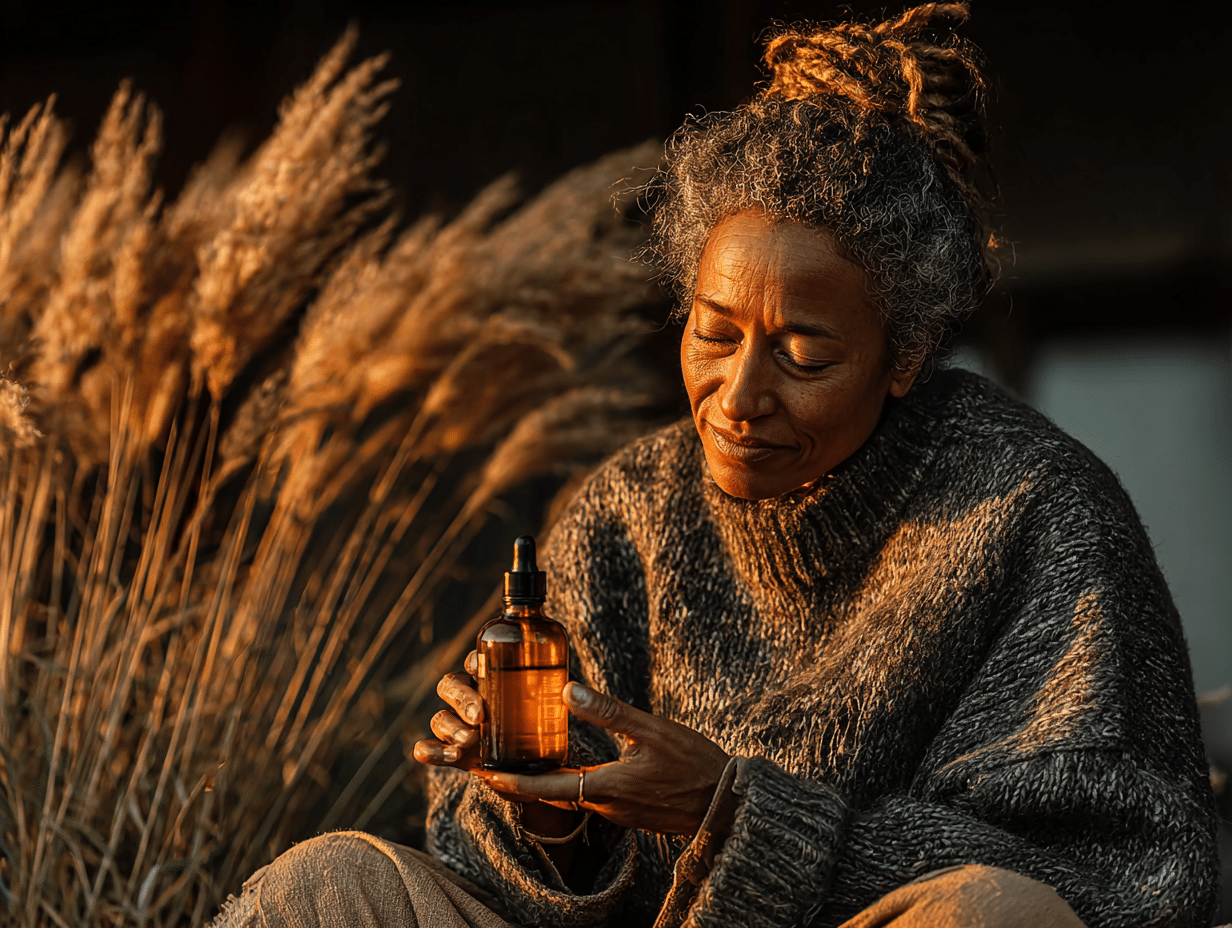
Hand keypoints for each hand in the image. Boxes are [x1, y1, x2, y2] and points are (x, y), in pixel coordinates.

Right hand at [412, 652, 578, 838]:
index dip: (474, 659)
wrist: (545, 775)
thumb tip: (571, 689)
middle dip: (461, 697)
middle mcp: (474, 699)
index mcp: (495, 680)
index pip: (476, 660)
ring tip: (469, 741)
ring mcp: (462, 727)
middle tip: (480, 715)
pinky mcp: (458, 754)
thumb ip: (564, 700)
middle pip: (451, 686)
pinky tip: (447, 756)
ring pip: (440, 717)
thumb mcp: (559, 713)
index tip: (481, 666)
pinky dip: (430, 751)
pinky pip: (428, 749)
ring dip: (450, 727)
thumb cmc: (550, 733)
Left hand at [473, 682, 730, 835]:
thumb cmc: (693, 765)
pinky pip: (590, 798)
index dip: (511, 783)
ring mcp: (618, 811)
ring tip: (523, 760)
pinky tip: (569, 766)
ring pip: (570, 796)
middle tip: (492, 763)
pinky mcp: (630, 810)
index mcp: (605, 788)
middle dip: (521, 781)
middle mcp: (605, 805)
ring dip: (545, 782)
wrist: (726, 803)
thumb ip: (608, 711)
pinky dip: (570, 783)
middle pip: (551, 795)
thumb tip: (569, 690)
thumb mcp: (652, 730)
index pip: (545, 789)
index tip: (484, 774)